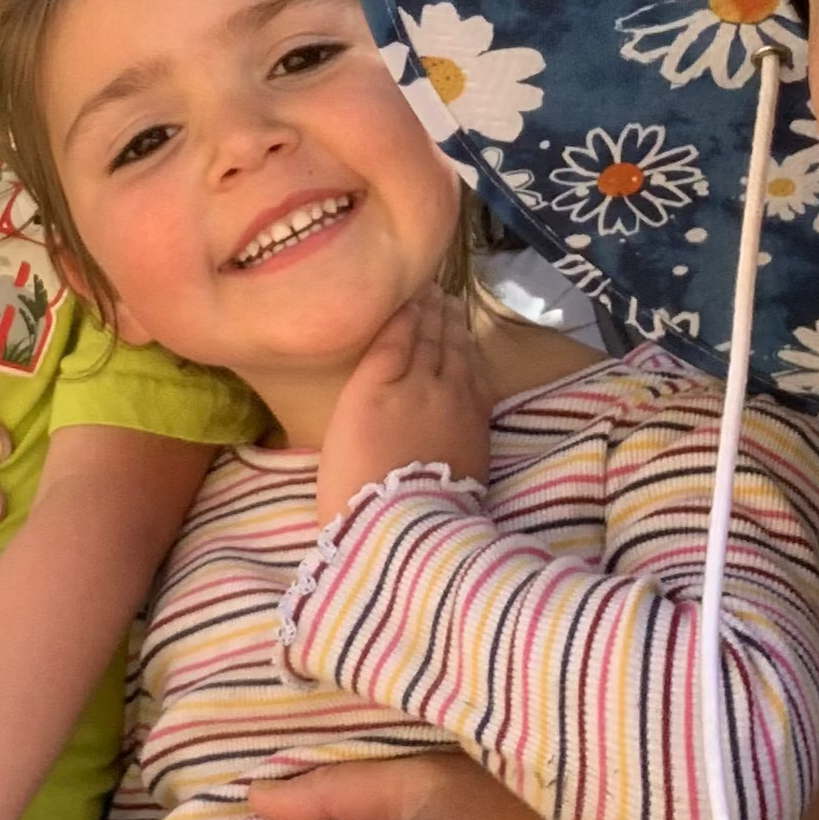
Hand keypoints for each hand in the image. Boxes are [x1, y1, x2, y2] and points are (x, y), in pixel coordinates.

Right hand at [316, 288, 490, 525]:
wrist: (407, 528)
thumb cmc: (354, 487)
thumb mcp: (340, 431)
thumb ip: (365, 385)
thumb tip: (383, 361)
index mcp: (377, 383)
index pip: (396, 332)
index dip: (406, 309)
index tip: (410, 291)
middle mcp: (419, 380)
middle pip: (429, 335)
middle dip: (431, 309)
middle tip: (433, 290)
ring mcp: (454, 399)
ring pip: (456, 349)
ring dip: (453, 324)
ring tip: (452, 307)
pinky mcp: (478, 420)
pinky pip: (477, 372)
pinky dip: (472, 352)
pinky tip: (469, 346)